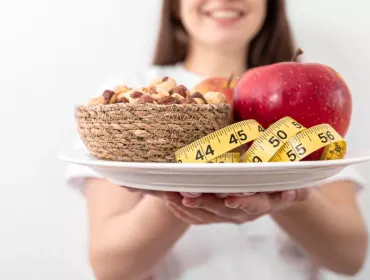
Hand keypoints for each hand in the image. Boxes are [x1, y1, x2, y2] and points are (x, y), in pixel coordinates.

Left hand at [162, 189, 309, 224]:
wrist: (275, 197)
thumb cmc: (280, 184)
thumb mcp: (292, 184)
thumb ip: (294, 189)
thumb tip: (295, 192)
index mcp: (263, 204)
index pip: (252, 205)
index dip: (241, 202)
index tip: (229, 198)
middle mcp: (244, 214)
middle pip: (223, 212)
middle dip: (204, 204)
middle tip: (186, 195)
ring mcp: (230, 216)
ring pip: (207, 216)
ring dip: (188, 208)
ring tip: (171, 196)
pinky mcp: (218, 216)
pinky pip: (199, 219)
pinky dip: (184, 212)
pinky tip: (171, 203)